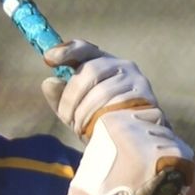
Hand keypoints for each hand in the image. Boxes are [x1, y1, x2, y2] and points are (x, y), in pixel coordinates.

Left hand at [41, 39, 162, 138]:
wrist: (134, 145)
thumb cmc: (101, 123)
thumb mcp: (75, 111)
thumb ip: (60, 97)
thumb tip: (49, 82)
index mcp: (104, 63)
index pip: (85, 48)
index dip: (66, 51)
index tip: (48, 58)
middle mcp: (122, 66)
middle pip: (90, 70)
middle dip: (71, 96)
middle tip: (66, 118)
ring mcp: (135, 80)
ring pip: (101, 90)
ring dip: (84, 112)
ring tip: (80, 128)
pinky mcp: (145, 98)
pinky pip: (116, 105)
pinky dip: (100, 118)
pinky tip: (96, 128)